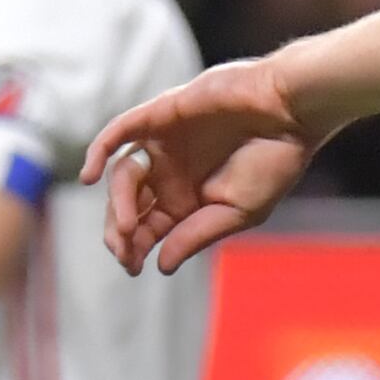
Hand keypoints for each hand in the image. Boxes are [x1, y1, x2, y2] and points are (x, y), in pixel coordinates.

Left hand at [83, 58, 322, 274]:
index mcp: (188, 200)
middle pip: (127, 205)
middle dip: (121, 232)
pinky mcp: (160, 116)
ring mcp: (163, 144)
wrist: (291, 112)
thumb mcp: (238, 212)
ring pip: (122, 176)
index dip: (133, 249)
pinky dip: (98, 152)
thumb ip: (196, 235)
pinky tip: (88, 177)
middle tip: (124, 251)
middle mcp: (171, 173)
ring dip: (118, 204)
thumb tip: (161, 266)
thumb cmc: (274, 162)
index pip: (147, 228)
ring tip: (126, 226)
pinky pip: (119, 133)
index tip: (132, 267)